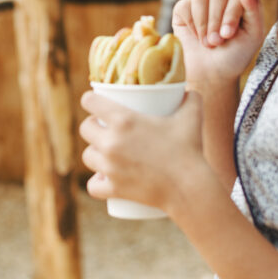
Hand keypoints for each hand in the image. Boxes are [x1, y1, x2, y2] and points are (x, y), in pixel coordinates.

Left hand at [79, 89, 209, 214]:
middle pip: (85, 128)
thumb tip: (189, 89)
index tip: (94, 102)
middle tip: (104, 128)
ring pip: (87, 156)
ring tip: (103, 153)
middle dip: (92, 126)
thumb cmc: (190, 150)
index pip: (90, 102)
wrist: (190, 188)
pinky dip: (96, 183)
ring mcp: (109, 167)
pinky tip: (100, 180)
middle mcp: (111, 142)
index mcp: (123, 120)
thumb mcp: (192, 117)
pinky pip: (93, 186)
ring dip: (94, 153)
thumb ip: (192, 98)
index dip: (90, 100)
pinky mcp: (113, 189)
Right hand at [172, 0, 264, 85]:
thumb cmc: (236, 54)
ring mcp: (202, 2)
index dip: (231, 14)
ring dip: (203, 23)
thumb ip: (254, 8)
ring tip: (207, 42)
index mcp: (240, 1)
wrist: (212, 73)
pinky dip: (190, 23)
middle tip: (217, 41)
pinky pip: (184, 5)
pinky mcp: (183, 10)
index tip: (228, 35)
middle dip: (216, 20)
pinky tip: (195, 36)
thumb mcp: (253, 34)